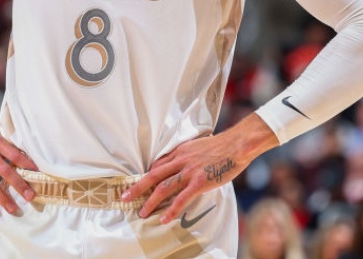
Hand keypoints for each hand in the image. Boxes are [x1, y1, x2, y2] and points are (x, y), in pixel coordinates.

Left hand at [121, 134, 247, 223]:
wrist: (236, 144)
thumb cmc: (221, 146)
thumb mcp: (198, 146)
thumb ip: (188, 155)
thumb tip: (184, 162)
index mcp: (180, 151)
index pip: (158, 164)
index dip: (147, 176)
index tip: (140, 184)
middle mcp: (180, 160)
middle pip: (153, 175)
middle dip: (138, 187)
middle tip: (125, 196)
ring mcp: (189, 171)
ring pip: (164, 188)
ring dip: (150, 201)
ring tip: (142, 212)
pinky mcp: (199, 182)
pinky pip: (182, 198)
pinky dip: (171, 209)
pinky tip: (164, 218)